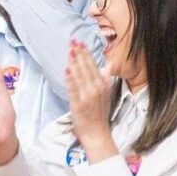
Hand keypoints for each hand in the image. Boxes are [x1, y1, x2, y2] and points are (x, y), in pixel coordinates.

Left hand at [66, 40, 115, 160]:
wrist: (97, 134)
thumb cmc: (99, 114)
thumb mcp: (106, 94)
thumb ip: (106, 79)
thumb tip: (108, 65)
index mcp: (103, 86)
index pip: (94, 66)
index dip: (86, 54)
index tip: (81, 43)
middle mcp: (96, 89)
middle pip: (87, 68)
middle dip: (79, 54)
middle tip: (73, 41)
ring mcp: (87, 97)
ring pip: (80, 76)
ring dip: (74, 62)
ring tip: (69, 50)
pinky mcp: (78, 104)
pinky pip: (73, 90)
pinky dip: (71, 80)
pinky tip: (67, 70)